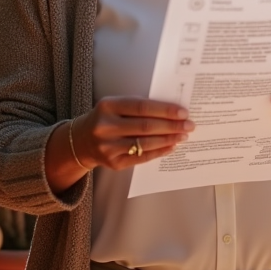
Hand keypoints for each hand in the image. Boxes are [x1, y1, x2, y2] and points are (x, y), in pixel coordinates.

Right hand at [75, 97, 193, 170]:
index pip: (142, 107)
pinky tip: (171, 146)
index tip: (183, 112)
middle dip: (171, 126)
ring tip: (183, 136)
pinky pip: (142, 158)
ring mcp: (108, 147)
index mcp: (108, 106)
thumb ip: (138, 107)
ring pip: (145, 143)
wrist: (82, 140)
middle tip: (189, 125)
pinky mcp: (113, 163)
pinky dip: (159, 152)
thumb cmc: (107, 118)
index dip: (165, 110)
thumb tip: (172, 111)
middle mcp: (105, 126)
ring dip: (168, 140)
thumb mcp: (115, 106)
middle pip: (146, 126)